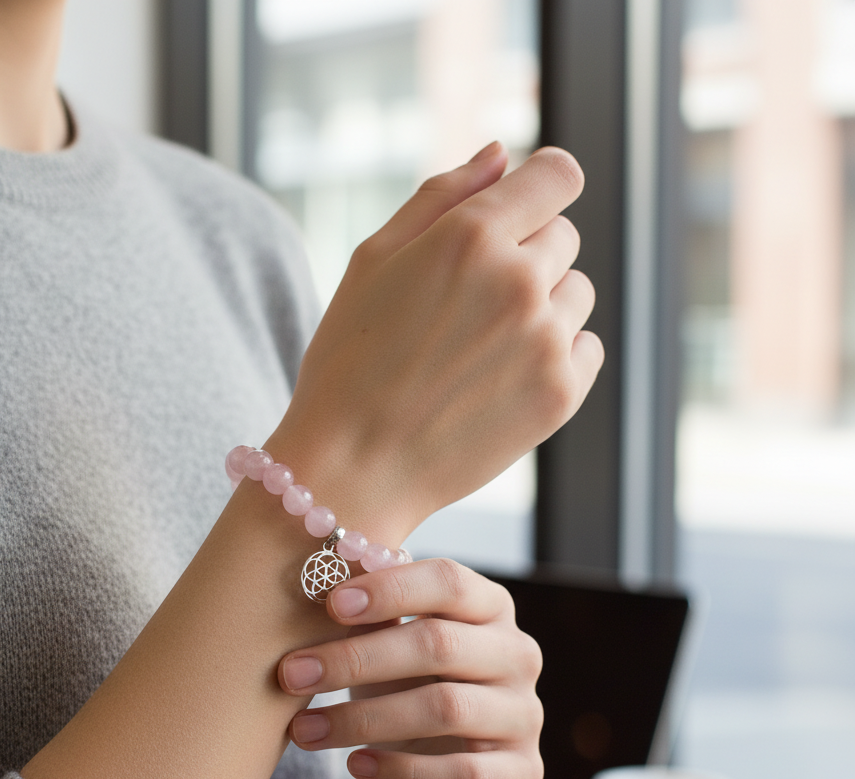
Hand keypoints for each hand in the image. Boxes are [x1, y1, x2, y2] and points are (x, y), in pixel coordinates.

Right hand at [269, 143, 602, 538]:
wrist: (353, 466)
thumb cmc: (349, 361)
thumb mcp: (372, 261)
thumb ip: (441, 196)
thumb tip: (503, 153)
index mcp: (470, 236)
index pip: (557, 175)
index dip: (540, 187)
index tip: (521, 211)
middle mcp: (519, 281)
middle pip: (564, 236)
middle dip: (525, 255)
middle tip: (467, 305)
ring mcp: (545, 341)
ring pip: (577, 293)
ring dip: (542, 307)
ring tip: (480, 347)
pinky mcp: (561, 394)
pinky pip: (586, 347)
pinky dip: (556, 355)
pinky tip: (500, 378)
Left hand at [278, 559, 543, 778]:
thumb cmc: (403, 689)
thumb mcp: (384, 648)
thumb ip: (369, 617)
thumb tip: (320, 581)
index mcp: (489, 607)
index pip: (449, 582)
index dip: (390, 589)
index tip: (330, 604)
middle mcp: (517, 655)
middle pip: (439, 644)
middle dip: (356, 657)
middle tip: (292, 673)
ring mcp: (525, 716)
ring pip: (445, 709)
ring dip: (363, 718)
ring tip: (303, 729)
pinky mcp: (521, 776)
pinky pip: (461, 773)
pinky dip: (401, 771)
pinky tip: (355, 765)